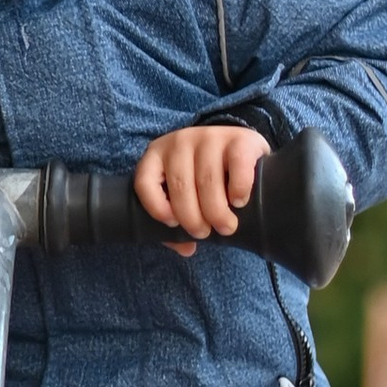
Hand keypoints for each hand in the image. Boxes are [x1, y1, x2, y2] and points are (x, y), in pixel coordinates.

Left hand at [134, 122, 268, 255]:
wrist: (240, 147)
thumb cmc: (205, 175)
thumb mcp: (186, 192)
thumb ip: (179, 218)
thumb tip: (186, 249)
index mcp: (157, 154)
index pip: (145, 181)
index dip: (156, 207)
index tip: (172, 225)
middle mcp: (180, 141)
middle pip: (180, 186)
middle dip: (192, 218)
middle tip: (205, 233)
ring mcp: (209, 137)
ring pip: (208, 180)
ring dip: (216, 211)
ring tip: (225, 227)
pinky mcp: (239, 139)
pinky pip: (237, 166)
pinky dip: (239, 189)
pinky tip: (239, 202)